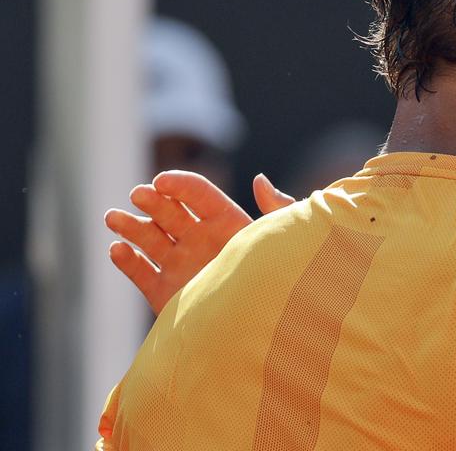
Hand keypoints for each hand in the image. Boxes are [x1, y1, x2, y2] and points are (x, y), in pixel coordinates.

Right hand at [104, 171, 295, 313]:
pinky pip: (141, 273)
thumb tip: (259, 177)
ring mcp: (181, 266)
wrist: (260, 339)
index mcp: (229, 224)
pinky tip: (117, 249)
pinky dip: (128, 261)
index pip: (200, 196)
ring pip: (150, 240)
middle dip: (153, 202)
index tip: (161, 181)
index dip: (180, 185)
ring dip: (131, 226)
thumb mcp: (282, 241)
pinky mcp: (165, 294)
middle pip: (171, 213)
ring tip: (113, 218)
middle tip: (138, 194)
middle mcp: (202, 242)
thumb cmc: (279, 282)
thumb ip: (277, 209)